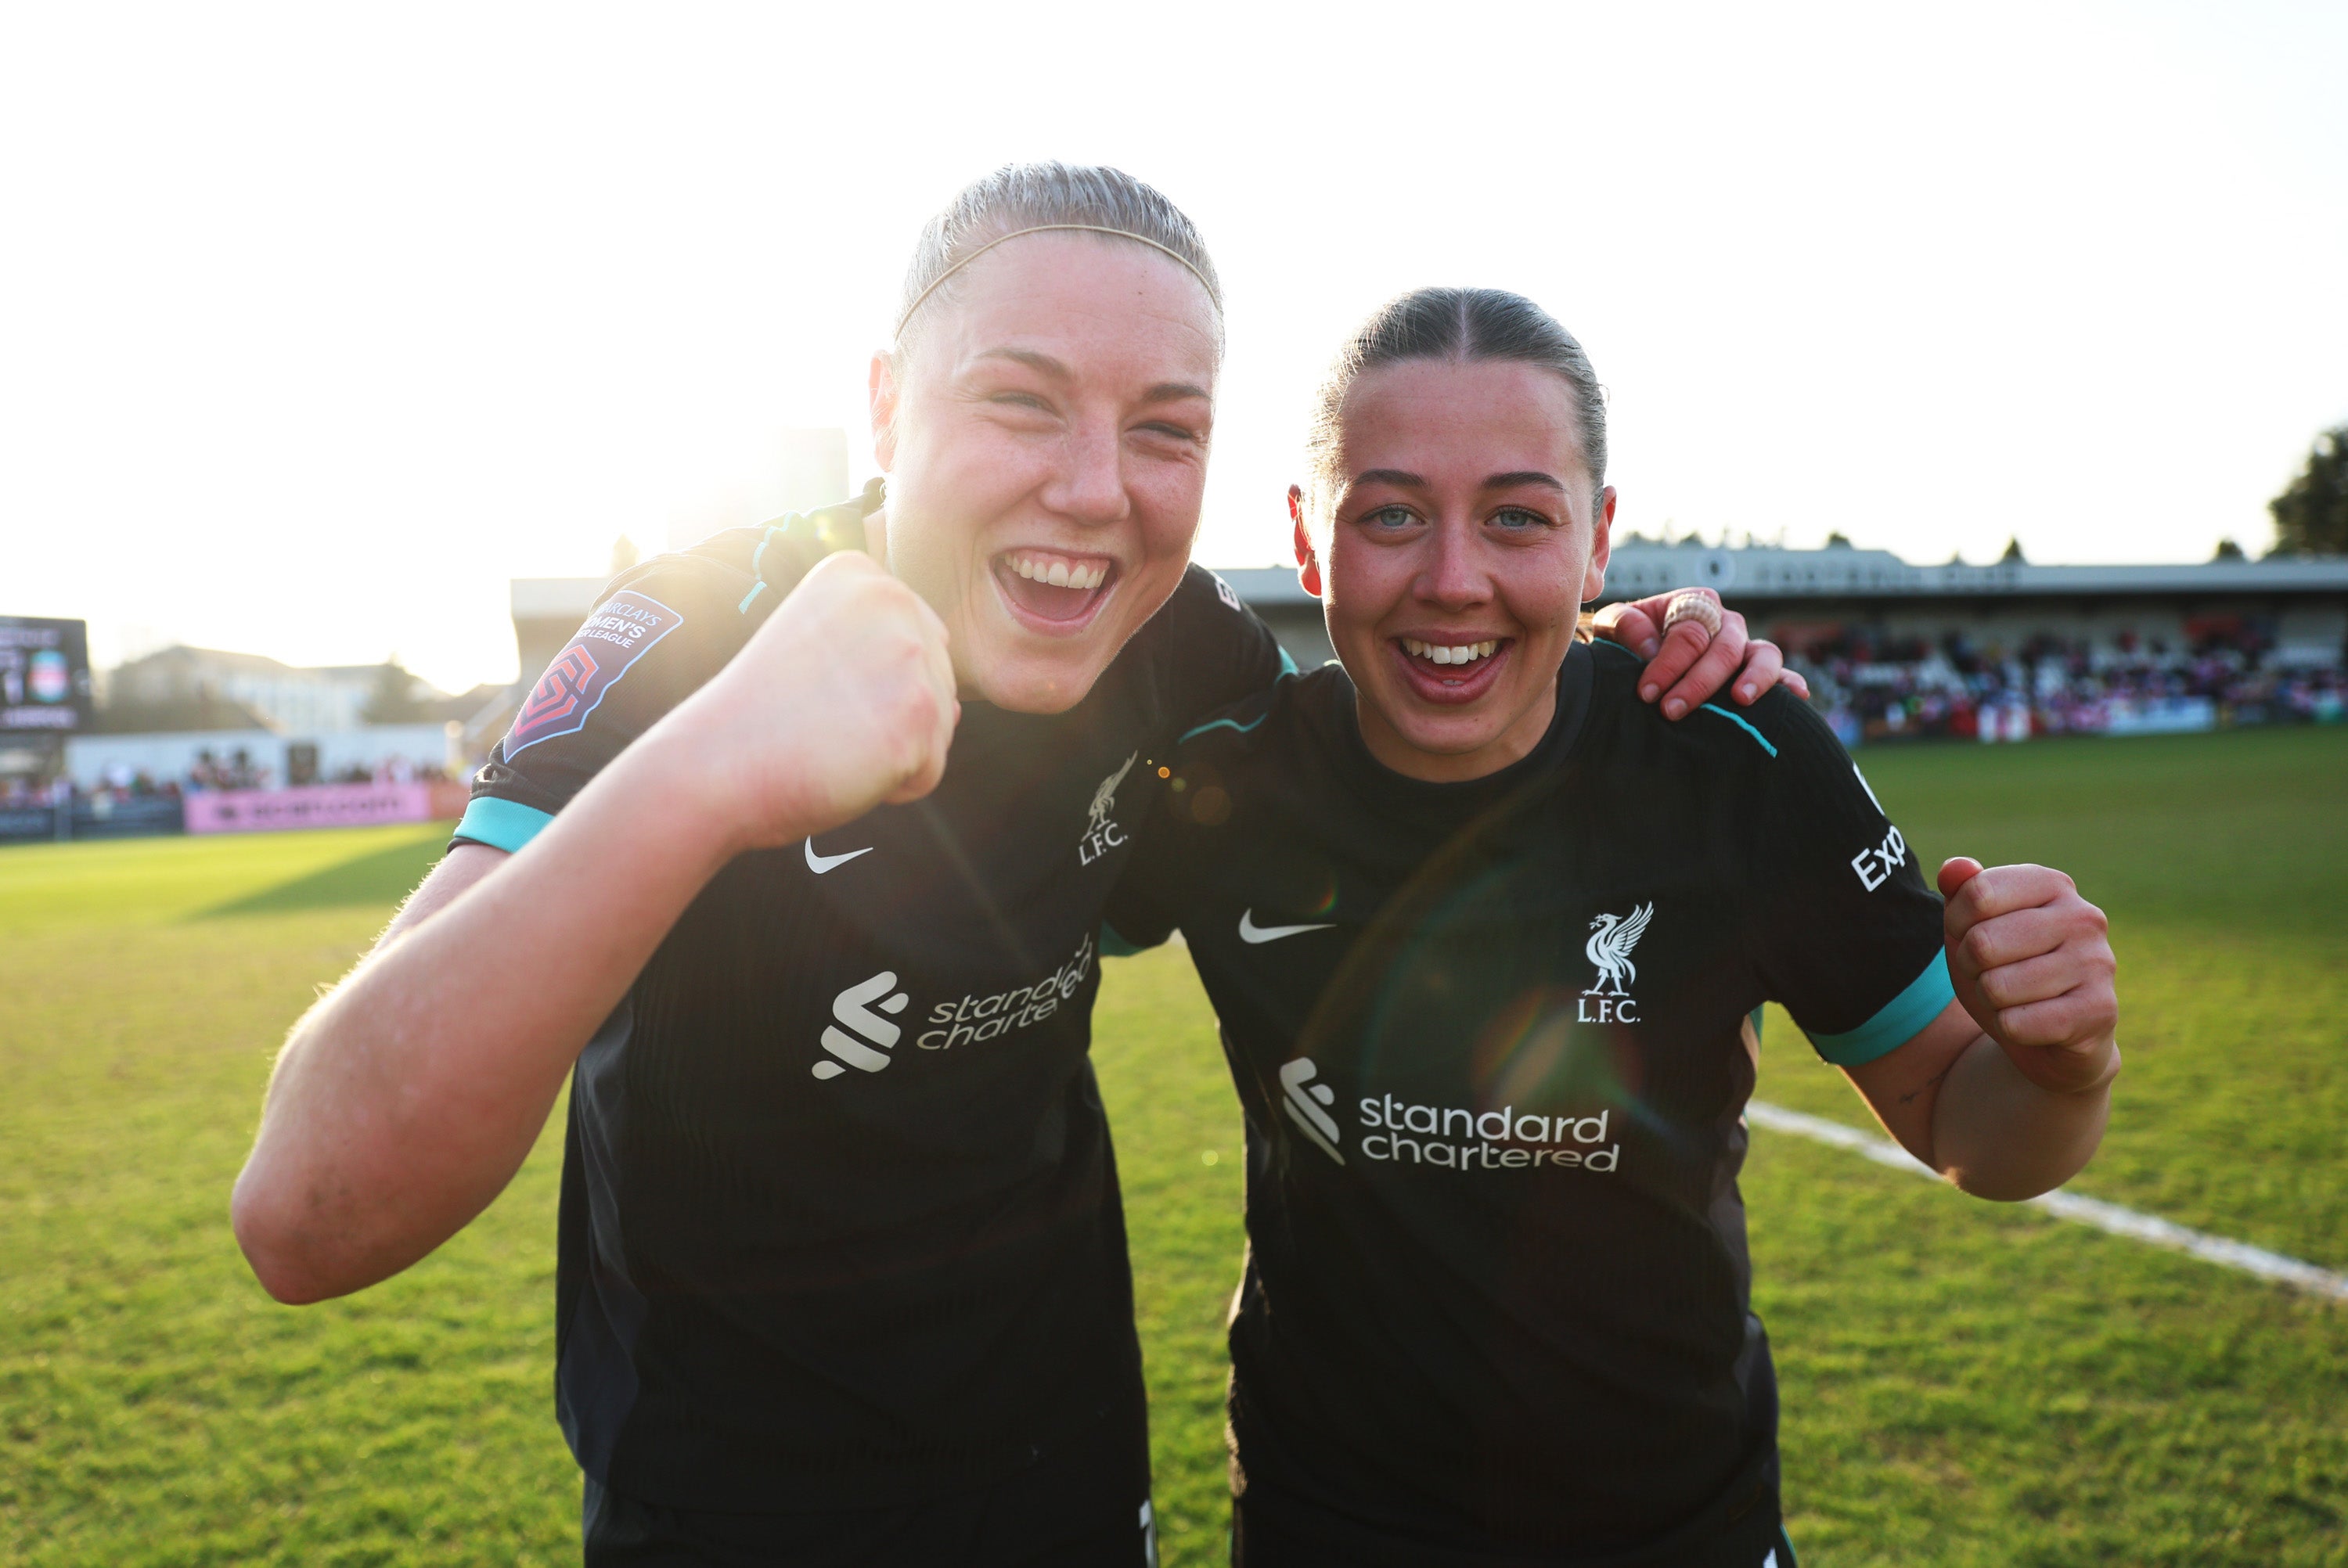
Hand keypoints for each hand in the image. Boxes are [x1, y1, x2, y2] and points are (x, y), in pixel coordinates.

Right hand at [676, 550, 958, 849]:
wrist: (714, 764)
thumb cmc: (759, 716)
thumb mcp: (817, 646)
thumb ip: (884, 651)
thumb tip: (958, 705)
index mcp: (863, 575)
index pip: (918, 643)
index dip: (868, 685)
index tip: (814, 685)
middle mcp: (892, 600)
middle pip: (936, 684)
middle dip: (888, 719)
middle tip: (821, 719)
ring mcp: (908, 656)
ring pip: (939, 727)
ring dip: (892, 753)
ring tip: (831, 741)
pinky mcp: (917, 715)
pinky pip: (932, 769)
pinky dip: (894, 787)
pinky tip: (842, 767)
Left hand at [1589, 588, 1810, 718]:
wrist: (1632, 657)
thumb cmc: (1626, 639)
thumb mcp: (1613, 626)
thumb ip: (1625, 625)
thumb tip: (1650, 649)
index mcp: (1694, 604)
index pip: (1689, 634)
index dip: (1668, 664)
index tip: (1646, 692)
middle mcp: (1725, 623)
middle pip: (1724, 649)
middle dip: (1698, 682)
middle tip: (1671, 711)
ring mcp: (1745, 647)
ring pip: (1762, 655)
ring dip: (1754, 678)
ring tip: (1739, 700)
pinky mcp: (1755, 671)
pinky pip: (1780, 674)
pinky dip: (1789, 684)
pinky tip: (1796, 697)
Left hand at [1938, 858, 2118, 1094]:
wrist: (2049, 1035)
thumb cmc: (2005, 967)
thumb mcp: (1972, 925)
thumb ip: (1960, 892)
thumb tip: (1953, 869)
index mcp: (2053, 884)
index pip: (1977, 894)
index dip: (1956, 925)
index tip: (1972, 935)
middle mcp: (2083, 917)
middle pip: (1983, 942)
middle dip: (1971, 967)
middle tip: (1992, 972)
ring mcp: (2097, 962)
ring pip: (1996, 987)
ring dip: (1991, 1000)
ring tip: (2014, 997)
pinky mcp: (2099, 1010)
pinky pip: (2017, 1023)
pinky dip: (2009, 1028)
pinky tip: (2031, 1023)